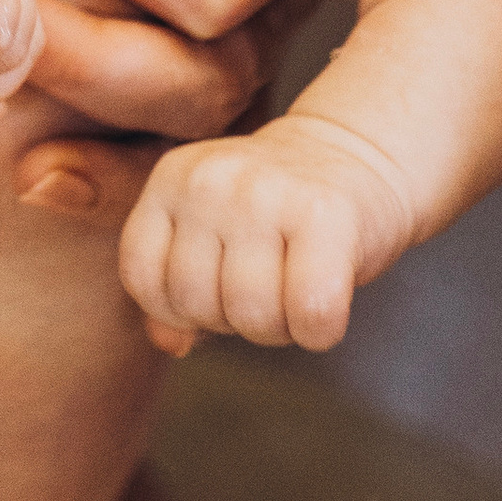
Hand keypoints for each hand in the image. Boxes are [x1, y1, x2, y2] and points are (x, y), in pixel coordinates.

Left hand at [119, 112, 416, 354]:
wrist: (358, 155)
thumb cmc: (274, 215)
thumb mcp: (208, 236)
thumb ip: (172, 293)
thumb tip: (173, 345)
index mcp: (171, 179)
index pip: (142, 279)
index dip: (180, 309)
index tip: (218, 286)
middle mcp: (210, 179)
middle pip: (197, 305)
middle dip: (235, 319)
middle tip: (268, 284)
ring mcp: (265, 192)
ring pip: (253, 316)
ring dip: (280, 327)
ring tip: (295, 285)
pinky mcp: (325, 214)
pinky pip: (312, 315)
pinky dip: (321, 331)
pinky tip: (330, 293)